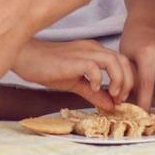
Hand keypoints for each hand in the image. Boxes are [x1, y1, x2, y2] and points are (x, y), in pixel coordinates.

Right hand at [12, 39, 130, 111]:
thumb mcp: (76, 83)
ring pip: (114, 61)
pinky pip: (94, 67)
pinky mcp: (73, 60)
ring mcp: (83, 52)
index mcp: (94, 52)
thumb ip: (94, 93)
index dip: (127, 80)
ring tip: (111, 94)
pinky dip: (98, 79)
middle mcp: (93, 49)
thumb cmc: (48, 67)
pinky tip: (92, 88)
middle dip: (128, 82)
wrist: (26, 57)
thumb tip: (110, 105)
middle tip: (119, 98)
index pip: (122, 62)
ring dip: (118, 80)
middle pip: (124, 60)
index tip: (119, 98)